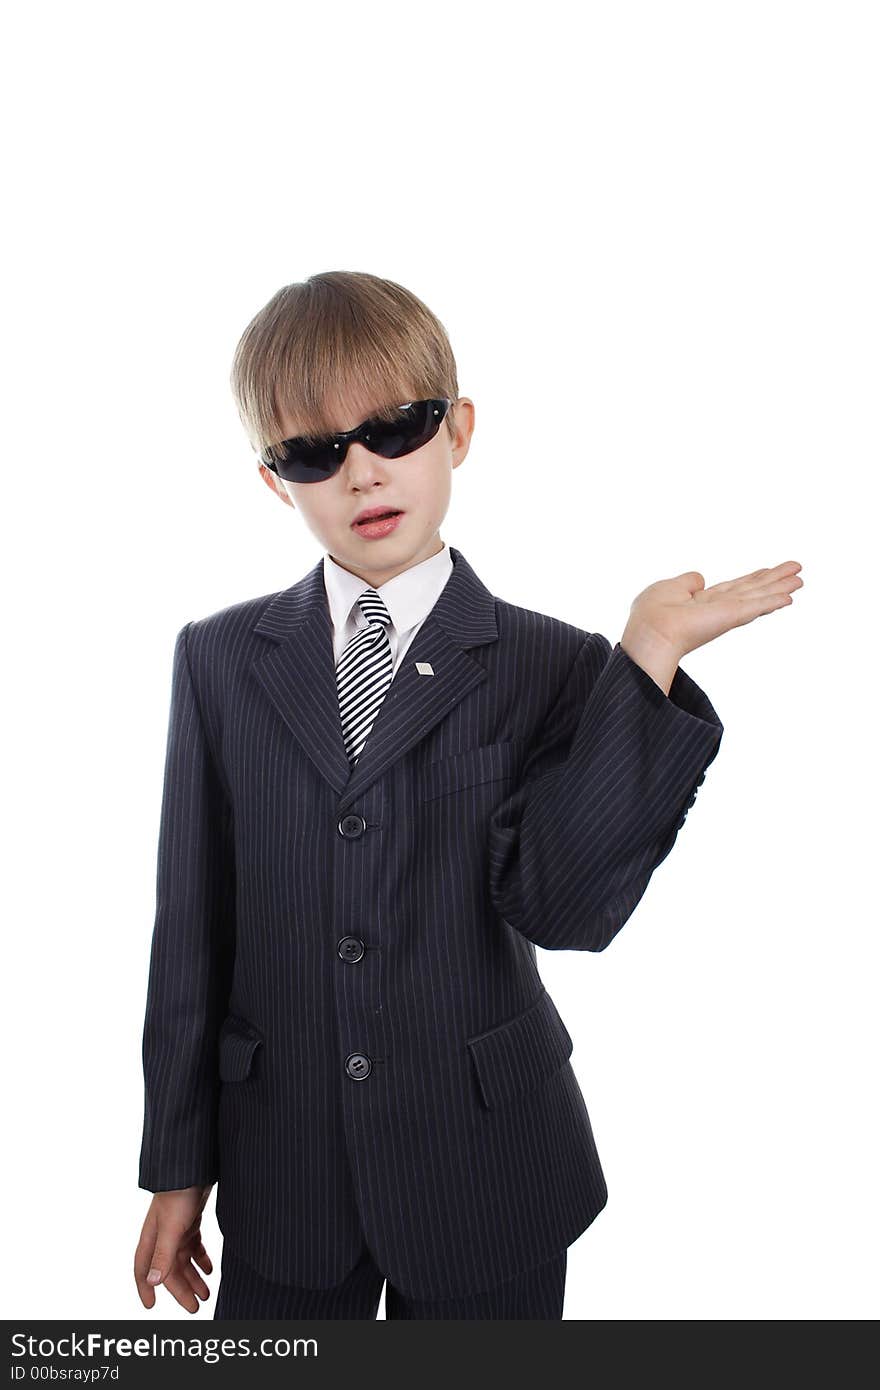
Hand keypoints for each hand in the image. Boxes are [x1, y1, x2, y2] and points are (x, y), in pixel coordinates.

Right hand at [134, 1185, 214, 1312]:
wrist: (194, 1165)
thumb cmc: (178, 1193)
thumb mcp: (171, 1227)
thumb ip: (163, 1254)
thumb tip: (153, 1282)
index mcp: (152, 1238)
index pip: (143, 1269)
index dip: (145, 1288)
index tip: (151, 1306)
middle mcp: (161, 1235)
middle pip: (169, 1269)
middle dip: (181, 1289)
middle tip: (195, 1306)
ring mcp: (176, 1228)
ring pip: (183, 1260)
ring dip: (194, 1276)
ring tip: (206, 1292)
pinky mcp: (190, 1219)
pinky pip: (194, 1246)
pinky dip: (201, 1258)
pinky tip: (210, 1269)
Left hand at [622, 561, 803, 676]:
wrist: (652, 632)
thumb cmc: (652, 614)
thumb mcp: (668, 588)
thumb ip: (687, 582)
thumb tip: (700, 578)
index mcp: (702, 602)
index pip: (733, 589)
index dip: (752, 579)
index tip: (768, 571)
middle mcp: (719, 608)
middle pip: (752, 591)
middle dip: (774, 580)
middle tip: (797, 570)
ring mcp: (727, 613)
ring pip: (759, 596)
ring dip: (780, 587)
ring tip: (801, 579)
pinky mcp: (732, 616)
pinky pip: (756, 606)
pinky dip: (773, 600)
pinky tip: (790, 597)